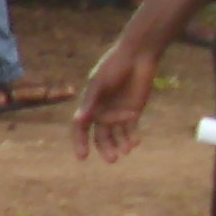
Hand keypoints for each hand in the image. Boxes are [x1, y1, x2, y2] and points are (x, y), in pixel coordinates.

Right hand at [73, 40, 160, 162]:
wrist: (137, 56)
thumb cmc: (114, 66)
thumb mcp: (99, 84)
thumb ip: (90, 103)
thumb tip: (78, 121)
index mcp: (90, 104)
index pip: (81, 127)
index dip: (80, 141)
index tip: (82, 156)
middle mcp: (102, 111)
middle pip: (100, 135)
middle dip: (105, 147)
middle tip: (111, 159)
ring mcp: (118, 112)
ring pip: (116, 135)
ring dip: (120, 144)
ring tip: (126, 150)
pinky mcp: (134, 111)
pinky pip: (131, 129)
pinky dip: (132, 136)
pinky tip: (135, 141)